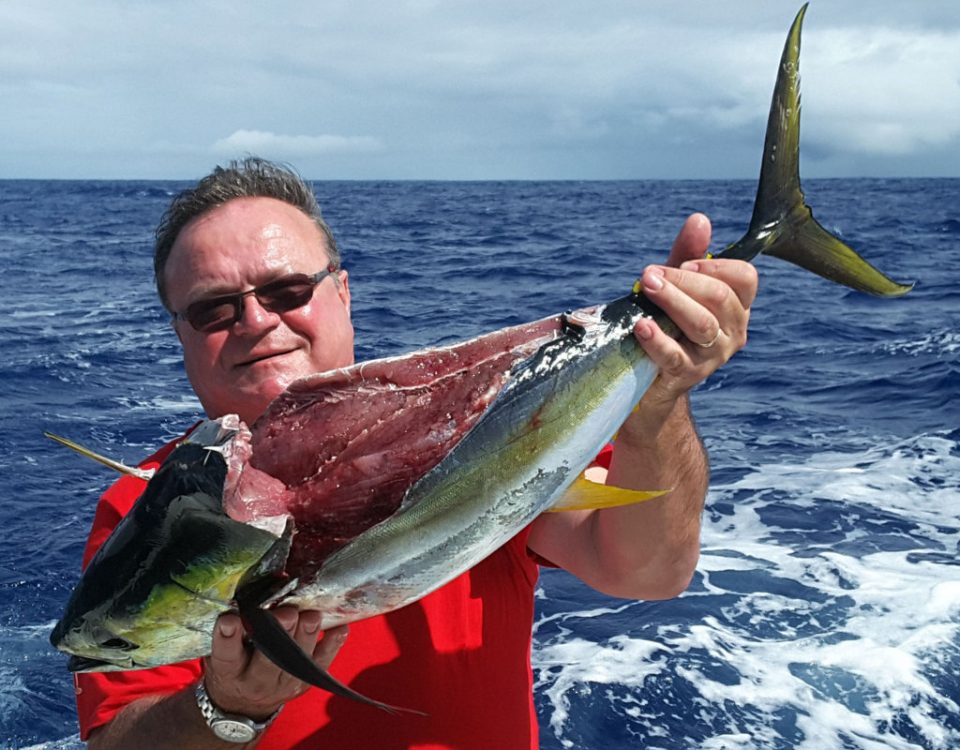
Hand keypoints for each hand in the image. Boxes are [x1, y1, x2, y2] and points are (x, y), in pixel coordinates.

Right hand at [202, 608, 347, 719]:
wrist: (245, 703)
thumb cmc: (234, 665)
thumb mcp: (221, 652)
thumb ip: (230, 631)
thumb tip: (242, 595)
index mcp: (229, 671)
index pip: (227, 655)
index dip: (227, 638)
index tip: (230, 619)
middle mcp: (256, 681)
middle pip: (268, 660)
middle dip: (279, 633)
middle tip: (287, 613)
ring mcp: (284, 683)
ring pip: (297, 661)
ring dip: (306, 636)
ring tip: (311, 615)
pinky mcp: (306, 682)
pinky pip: (323, 662)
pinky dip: (332, 643)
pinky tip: (338, 626)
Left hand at [633, 213, 757, 406]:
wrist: (651, 376)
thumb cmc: (667, 322)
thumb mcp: (677, 286)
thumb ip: (688, 254)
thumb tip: (700, 220)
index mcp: (736, 306)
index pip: (745, 278)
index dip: (716, 266)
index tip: (686, 263)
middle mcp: (732, 331)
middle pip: (720, 298)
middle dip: (684, 281)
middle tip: (650, 273)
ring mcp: (712, 356)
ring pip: (702, 324)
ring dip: (672, 302)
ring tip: (647, 287)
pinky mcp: (687, 375)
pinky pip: (676, 356)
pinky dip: (658, 339)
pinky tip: (642, 326)